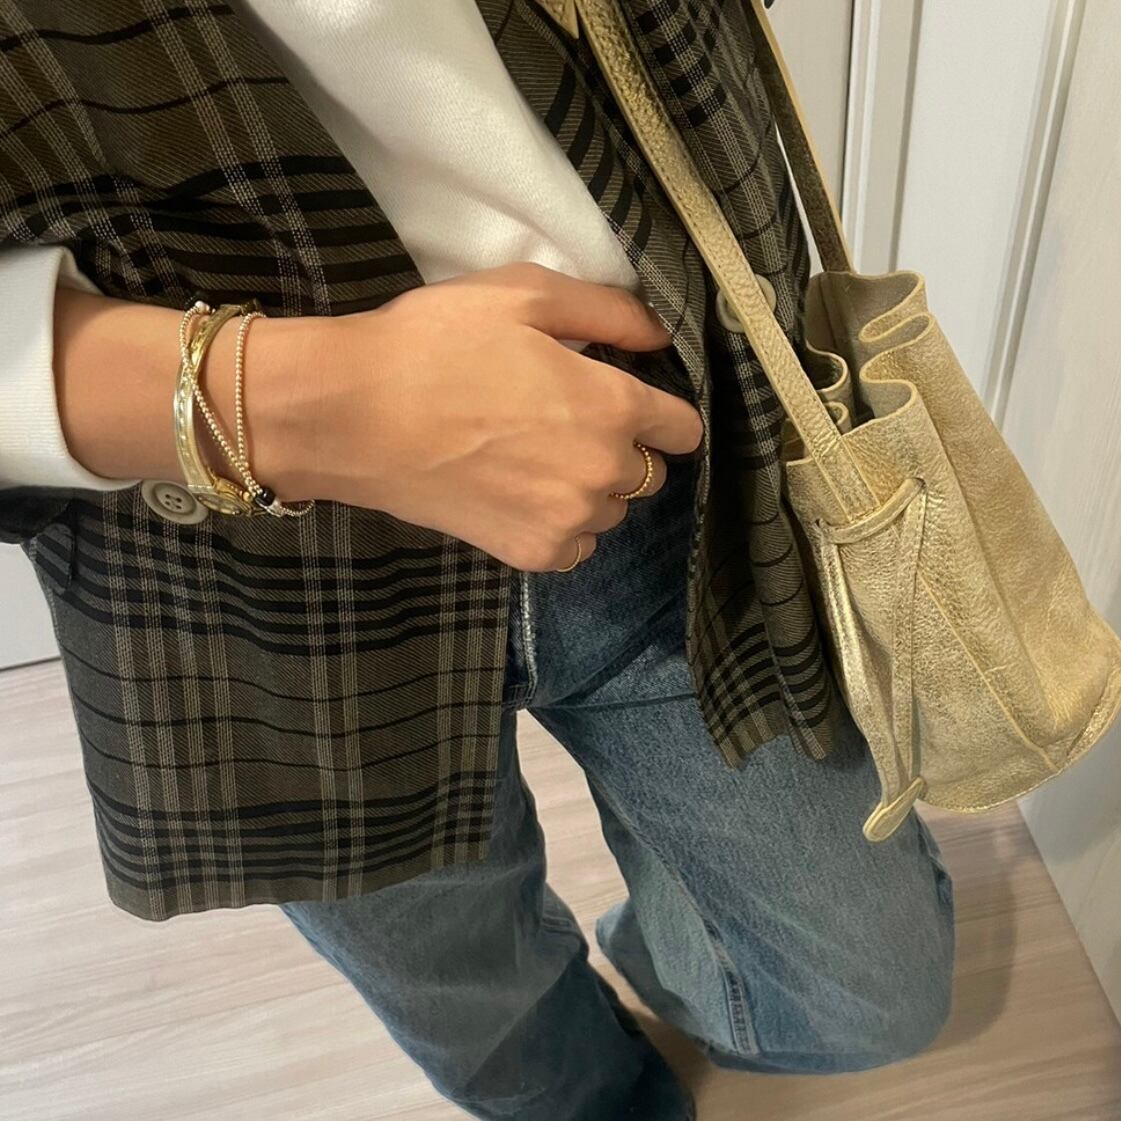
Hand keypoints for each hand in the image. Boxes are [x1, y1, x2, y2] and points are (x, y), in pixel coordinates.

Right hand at [275, 262, 702, 570]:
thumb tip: (660, 337)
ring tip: (532, 458)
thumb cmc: (436, 343)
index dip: (662, 412)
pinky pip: (575, 546)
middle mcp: (603, 472)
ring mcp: (568, 520)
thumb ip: (609, 312)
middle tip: (561, 423)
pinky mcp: (530, 553)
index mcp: (612, 406)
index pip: (682, 429)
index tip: (632, 403)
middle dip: (619, 448)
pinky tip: (519, 496)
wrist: (353, 415)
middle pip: (648, 472)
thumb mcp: (523, 295)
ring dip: (589, 488)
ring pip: (611, 510)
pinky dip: (560, 525)